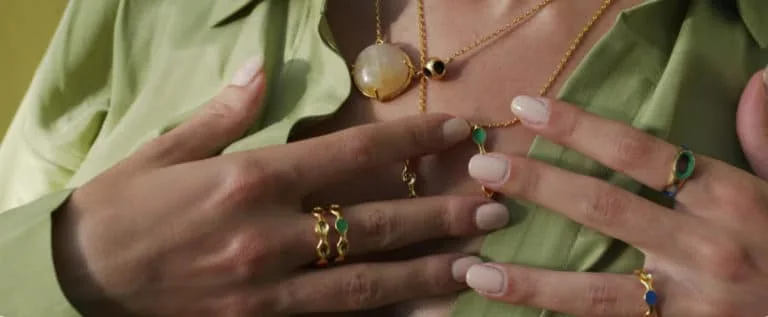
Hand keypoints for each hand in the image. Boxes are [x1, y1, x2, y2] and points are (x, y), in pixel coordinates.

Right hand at [51, 57, 508, 315]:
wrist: (75, 285)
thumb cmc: (120, 211)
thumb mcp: (166, 150)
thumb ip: (225, 112)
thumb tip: (260, 69)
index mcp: (250, 180)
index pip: (353, 154)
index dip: (413, 143)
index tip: (459, 134)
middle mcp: (269, 236)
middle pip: (376, 222)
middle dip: (443, 212)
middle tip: (498, 204)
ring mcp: (269, 289)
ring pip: (369, 282)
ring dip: (431, 270)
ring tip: (483, 262)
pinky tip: (425, 312)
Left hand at [462, 70, 767, 315]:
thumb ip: (763, 141)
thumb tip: (756, 79)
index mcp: (728, 198)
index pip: (638, 151)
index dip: (576, 127)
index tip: (526, 110)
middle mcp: (704, 249)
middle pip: (603, 208)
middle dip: (538, 185)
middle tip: (483, 167)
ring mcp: (689, 306)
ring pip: (595, 292)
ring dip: (531, 280)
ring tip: (474, 268)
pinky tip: (517, 314)